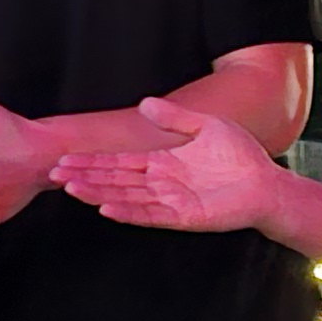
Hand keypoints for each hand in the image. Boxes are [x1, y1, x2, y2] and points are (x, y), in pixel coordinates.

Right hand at [51, 98, 280, 232]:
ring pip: (124, 198)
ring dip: (97, 194)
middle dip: (85, 177)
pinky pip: (148, 216)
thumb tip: (144, 103)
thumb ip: (174, 118)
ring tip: (71, 189)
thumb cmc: (241, 156)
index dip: (92, 161)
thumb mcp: (205, 127)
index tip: (66, 158)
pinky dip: (127, 212)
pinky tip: (106, 208)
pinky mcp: (183, 217)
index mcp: (162, 163)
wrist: (267, 183)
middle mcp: (160, 183)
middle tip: (54, 173)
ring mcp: (169, 202)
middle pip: (114, 180)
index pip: (119, 162)